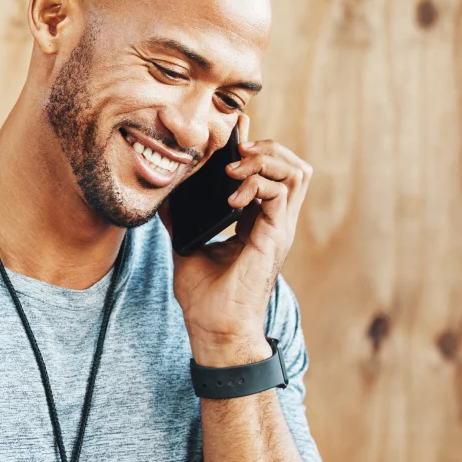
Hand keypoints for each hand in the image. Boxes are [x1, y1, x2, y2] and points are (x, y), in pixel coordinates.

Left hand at [161, 115, 312, 365]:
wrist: (213, 330)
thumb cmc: (204, 299)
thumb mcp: (187, 245)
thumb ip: (182, 219)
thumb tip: (164, 196)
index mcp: (258, 222)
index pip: (269, 172)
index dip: (255, 147)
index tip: (233, 131)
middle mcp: (274, 223)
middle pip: (294, 165)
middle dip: (266, 147)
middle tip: (234, 152)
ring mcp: (279, 229)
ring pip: (297, 171)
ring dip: (266, 160)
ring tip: (236, 169)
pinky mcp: (275, 238)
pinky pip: (281, 192)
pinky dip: (257, 183)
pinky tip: (233, 195)